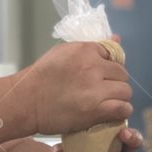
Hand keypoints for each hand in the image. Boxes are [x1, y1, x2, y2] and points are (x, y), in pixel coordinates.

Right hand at [18, 41, 132, 134]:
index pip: (112, 55)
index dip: (107, 68)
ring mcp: (96, 89)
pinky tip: (112, 112)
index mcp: (85, 50)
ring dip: (119, 98)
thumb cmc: (41, 78)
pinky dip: (121, 111)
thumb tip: (117, 38)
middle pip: (122, 74)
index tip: (99, 77)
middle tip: (103, 92)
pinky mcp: (96, 109)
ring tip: (107, 103)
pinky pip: (123, 108)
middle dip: (114, 82)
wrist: (25, 102)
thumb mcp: (63, 53)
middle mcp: (93, 66)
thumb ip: (91, 48)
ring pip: (125, 91)